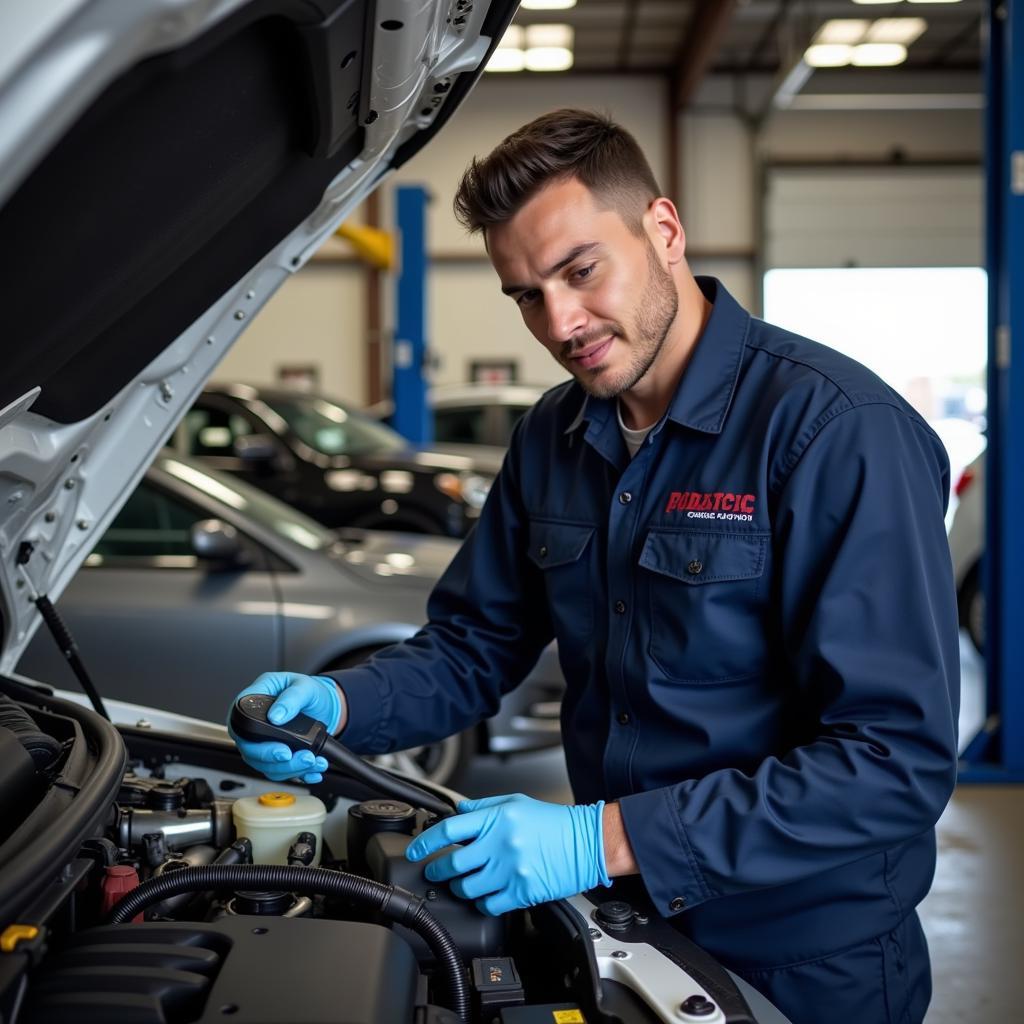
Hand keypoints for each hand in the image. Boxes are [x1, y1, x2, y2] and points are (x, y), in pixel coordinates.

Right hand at [227, 672, 341, 783]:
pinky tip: (313, 772)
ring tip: (314, 761)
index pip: (241, 728)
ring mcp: (264, 743)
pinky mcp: (277, 756)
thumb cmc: (307, 689)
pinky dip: (300, 775)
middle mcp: (253, 726)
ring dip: (293, 769)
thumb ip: (291, 698)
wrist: (323, 703)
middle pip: (252, 753)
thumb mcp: (303, 686)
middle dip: (279, 762)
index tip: (282, 750)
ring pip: (267, 767)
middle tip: (304, 758)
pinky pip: (282, 772)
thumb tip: (276, 715)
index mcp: (252, 702)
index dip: (257, 745)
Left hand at [406, 793, 609, 915]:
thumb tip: (457, 811)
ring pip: (467, 888)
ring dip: (459, 888)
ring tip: (463, 883)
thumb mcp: (517, 802)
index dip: (426, 842)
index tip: (416, 850)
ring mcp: (510, 870)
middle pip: (452, 864)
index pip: (449, 830)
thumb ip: (483, 806)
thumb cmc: (554, 823)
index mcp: (497, 819)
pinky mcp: (521, 892)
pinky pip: (488, 905)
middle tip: (435, 871)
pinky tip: (485, 895)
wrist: (586, 843)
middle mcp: (500, 844)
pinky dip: (482, 903)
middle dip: (437, 870)